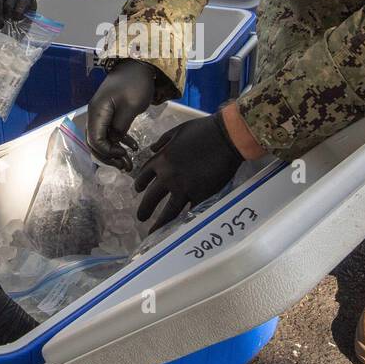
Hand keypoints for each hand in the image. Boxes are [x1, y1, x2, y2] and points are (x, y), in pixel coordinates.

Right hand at [87, 59, 159, 169]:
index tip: (123, 154)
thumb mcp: (131, 106)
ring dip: (114, 152)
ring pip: (102, 139)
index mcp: (97, 112)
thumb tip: (115, 141)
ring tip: (128, 162)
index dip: (107, 151)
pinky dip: (119, 141)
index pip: (95, 140)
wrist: (139, 65)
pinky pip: (110, 132)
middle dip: (108, 157)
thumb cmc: (135, 83)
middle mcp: (95, 114)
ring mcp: (102, 114)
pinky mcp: (110, 113)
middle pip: (95, 143)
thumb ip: (121, 126)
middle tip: (125, 166)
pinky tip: (132, 146)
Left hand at [133, 112, 242, 231]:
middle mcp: (168, 177)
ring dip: (158, 224)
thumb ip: (163, 141)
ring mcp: (184, 189)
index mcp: (162, 160)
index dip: (140, 185)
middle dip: (144, 210)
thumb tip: (153, 148)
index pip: (144, 176)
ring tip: (152, 233)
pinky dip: (184, 222)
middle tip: (140, 218)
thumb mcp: (177, 130)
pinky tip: (179, 230)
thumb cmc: (203, 130)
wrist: (226, 137)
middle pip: (151, 198)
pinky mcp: (200, 196)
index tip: (138, 191)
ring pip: (167, 212)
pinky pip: (189, 212)